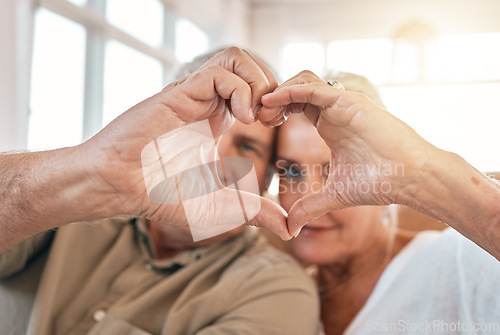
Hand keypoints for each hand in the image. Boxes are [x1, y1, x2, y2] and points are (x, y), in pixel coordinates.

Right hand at [79, 47, 290, 239]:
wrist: (117, 186)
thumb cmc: (158, 195)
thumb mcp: (219, 207)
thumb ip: (254, 212)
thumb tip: (288, 229)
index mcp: (216, 121)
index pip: (254, 90)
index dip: (274, 103)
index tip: (277, 127)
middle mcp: (207, 103)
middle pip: (250, 68)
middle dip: (273, 89)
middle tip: (272, 120)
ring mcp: (193, 95)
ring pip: (237, 59)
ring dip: (259, 83)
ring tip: (257, 117)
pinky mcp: (181, 93)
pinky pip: (220, 72)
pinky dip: (241, 89)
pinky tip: (242, 119)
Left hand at [261, 71, 436, 235]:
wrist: (412, 178)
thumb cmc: (381, 183)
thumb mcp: (334, 195)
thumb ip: (310, 207)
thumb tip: (290, 227)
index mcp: (330, 125)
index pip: (297, 104)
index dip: (276, 110)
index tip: (262, 125)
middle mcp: (334, 110)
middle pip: (296, 88)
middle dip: (273, 98)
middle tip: (256, 115)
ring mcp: (342, 103)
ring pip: (303, 80)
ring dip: (279, 91)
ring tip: (264, 110)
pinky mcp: (350, 102)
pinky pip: (314, 88)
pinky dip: (291, 91)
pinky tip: (274, 102)